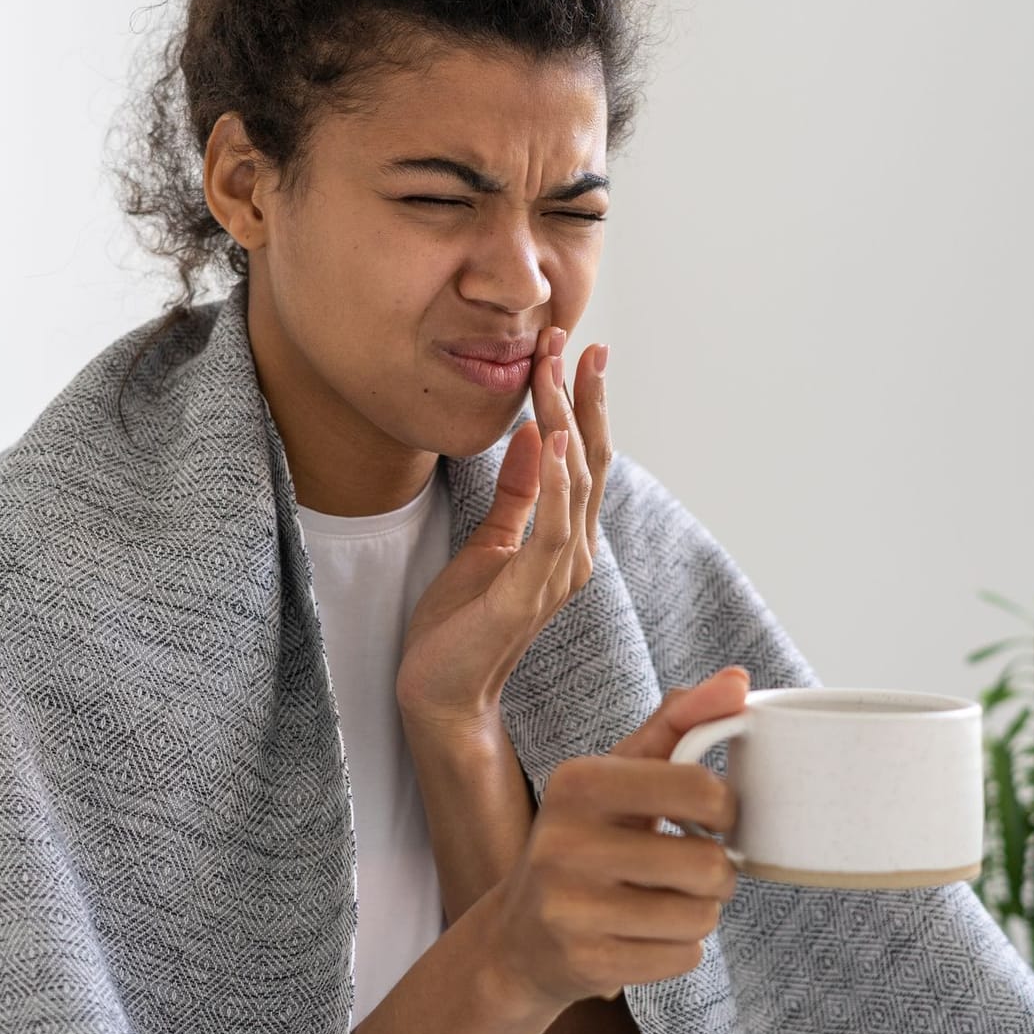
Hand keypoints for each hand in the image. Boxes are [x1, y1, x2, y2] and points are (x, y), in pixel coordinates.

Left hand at [396, 326, 611, 736]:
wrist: (441, 693)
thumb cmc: (460, 628)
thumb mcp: (487, 544)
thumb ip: (513, 496)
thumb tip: (530, 438)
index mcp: (566, 541)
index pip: (585, 459)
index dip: (582, 402)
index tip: (575, 349)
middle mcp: (575, 554)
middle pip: (592, 460)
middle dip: (583, 396)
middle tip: (576, 340)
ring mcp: (557, 574)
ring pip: (575, 483)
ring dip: (565, 421)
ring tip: (551, 370)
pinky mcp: (528, 592)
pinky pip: (551, 527)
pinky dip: (553, 481)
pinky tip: (547, 439)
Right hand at [476, 667, 751, 1016]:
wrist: (520, 936)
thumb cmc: (584, 841)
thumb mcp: (616, 774)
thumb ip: (678, 723)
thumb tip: (739, 681)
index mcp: (577, 784)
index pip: (699, 788)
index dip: (725, 808)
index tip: (711, 817)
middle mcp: (565, 844)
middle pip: (709, 864)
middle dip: (717, 872)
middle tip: (691, 868)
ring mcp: (570, 909)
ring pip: (701, 916)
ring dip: (700, 912)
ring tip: (664, 900)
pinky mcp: (585, 964)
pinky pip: (683, 958)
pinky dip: (678, 949)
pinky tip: (642, 935)